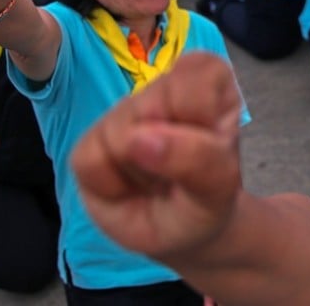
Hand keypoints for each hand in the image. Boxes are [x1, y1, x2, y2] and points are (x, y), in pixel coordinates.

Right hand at [71, 53, 242, 260]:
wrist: (181, 238)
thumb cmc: (206, 202)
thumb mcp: (219, 188)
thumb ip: (195, 159)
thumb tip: (137, 138)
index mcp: (210, 84)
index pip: (200, 71)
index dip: (201, 112)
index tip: (212, 144)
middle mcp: (164, 88)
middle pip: (154, 99)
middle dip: (171, 147)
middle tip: (181, 171)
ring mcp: (124, 112)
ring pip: (118, 130)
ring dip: (142, 171)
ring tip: (156, 181)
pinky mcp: (90, 141)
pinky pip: (90, 160)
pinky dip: (111, 187)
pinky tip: (129, 186)